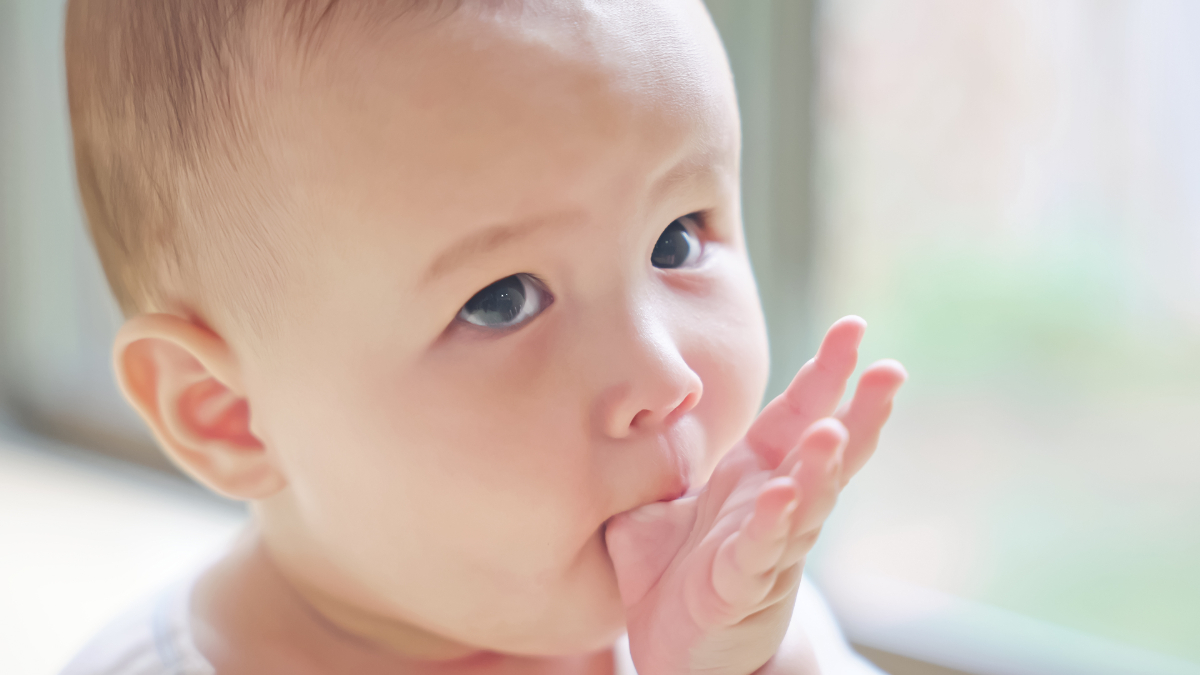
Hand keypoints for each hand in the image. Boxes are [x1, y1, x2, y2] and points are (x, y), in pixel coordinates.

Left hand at [605, 316, 905, 674]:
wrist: (674, 650)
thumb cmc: (671, 573)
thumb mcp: (655, 503)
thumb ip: (653, 458)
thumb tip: (626, 410)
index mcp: (755, 474)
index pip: (797, 414)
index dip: (825, 373)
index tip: (854, 328)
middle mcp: (773, 504)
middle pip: (822, 451)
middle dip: (857, 411)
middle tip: (889, 369)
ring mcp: (766, 546)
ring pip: (806, 502)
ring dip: (820, 467)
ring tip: (835, 429)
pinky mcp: (741, 585)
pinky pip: (760, 549)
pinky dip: (774, 522)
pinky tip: (784, 493)